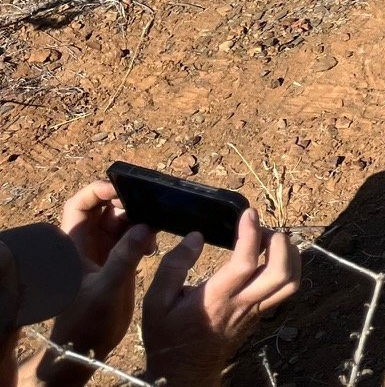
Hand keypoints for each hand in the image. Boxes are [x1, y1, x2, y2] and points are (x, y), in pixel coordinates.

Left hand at [36, 183, 156, 386]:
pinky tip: (154, 246)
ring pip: (121, 221)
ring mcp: (103, 252)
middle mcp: (87, 244)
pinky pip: (132, 237)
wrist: (86, 349)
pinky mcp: (117, 262)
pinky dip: (145, 234)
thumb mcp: (106, 289)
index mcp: (74, 245)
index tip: (122, 190)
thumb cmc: (87, 322)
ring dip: (139, 219)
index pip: (80, 205)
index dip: (98, 191)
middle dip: (126, 203)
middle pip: (104, 208)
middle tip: (148, 206)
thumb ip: (123, 258)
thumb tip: (144, 226)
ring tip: (155, 228)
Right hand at [141, 213, 297, 386]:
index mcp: (216, 298)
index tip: (248, 213)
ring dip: (290, 254)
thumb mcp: (154, 303)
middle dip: (280, 242)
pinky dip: (289, 267)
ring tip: (270, 240)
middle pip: (282, 272)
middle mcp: (243, 303)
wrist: (182, 373)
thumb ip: (172, 267)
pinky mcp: (260, 314)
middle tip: (263, 229)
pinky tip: (272, 257)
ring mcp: (256, 310)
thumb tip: (195, 237)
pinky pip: (286, 289)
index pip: (245, 262)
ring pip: (290, 282)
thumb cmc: (168, 336)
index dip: (251, 233)